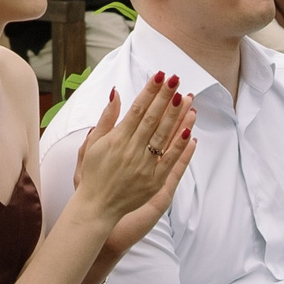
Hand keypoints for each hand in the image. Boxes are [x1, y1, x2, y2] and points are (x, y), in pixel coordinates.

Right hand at [70, 74, 193, 230]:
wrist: (97, 206)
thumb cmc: (94, 174)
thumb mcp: (94, 143)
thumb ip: (107, 118)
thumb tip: (116, 93)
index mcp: (117, 139)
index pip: (137, 109)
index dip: (149, 92)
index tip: (160, 76)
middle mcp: (131, 151)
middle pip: (152, 119)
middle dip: (165, 97)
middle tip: (176, 79)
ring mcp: (144, 166)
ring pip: (164, 136)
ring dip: (177, 116)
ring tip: (187, 98)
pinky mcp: (154, 181)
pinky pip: (171, 160)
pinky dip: (181, 146)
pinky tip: (189, 131)